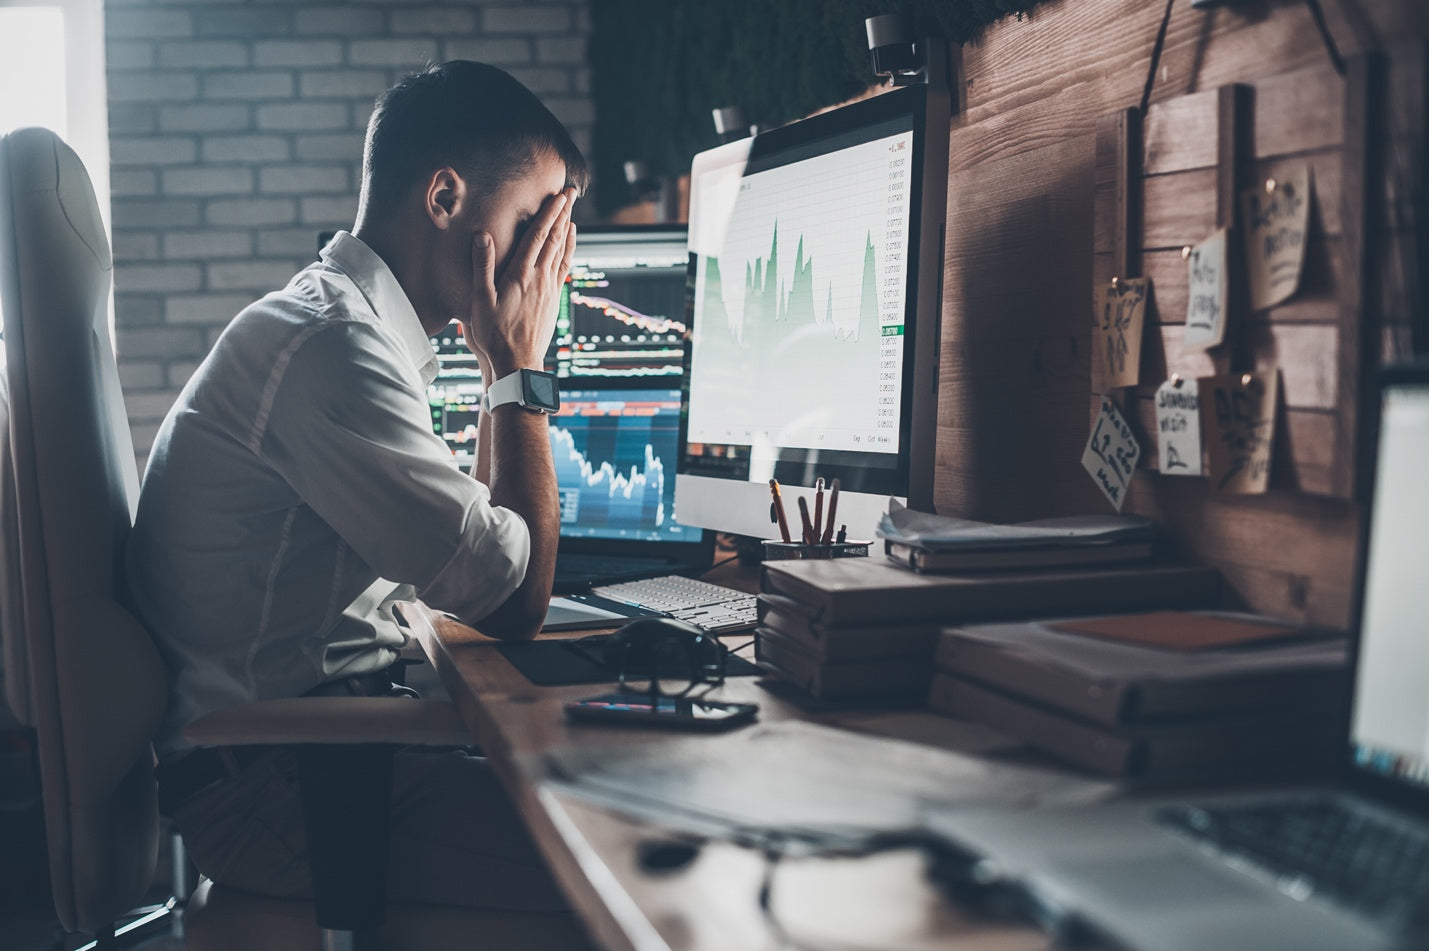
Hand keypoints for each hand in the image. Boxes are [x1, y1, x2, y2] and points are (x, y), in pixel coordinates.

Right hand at [464, 187, 576, 377]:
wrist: (518, 363)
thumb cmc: (494, 334)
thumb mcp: (480, 300)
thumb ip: (482, 266)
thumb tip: (482, 235)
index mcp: (521, 274)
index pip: (538, 236)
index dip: (548, 213)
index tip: (558, 195)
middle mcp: (540, 278)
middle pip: (555, 238)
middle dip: (562, 213)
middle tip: (570, 193)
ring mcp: (550, 289)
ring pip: (562, 251)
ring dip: (567, 229)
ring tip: (571, 211)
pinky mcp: (553, 299)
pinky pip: (564, 267)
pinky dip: (568, 250)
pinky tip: (569, 242)